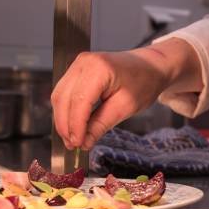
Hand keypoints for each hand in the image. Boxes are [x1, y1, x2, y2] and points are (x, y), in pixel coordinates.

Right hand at [51, 47, 175, 148]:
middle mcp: (84, 62)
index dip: (75, 125)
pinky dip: (66, 111)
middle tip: (73, 146)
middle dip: (66, 125)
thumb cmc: (143, 82)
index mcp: (99, 68)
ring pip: (59, 96)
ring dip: (63, 120)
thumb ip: (101, 124)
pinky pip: (64, 92)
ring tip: (72, 139)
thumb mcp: (126, 107)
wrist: (149, 66)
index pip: (79, 101)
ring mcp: (78, 64)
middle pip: (64, 98)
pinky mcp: (76, 70)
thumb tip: (84, 142)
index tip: (77, 144)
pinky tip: (73, 126)